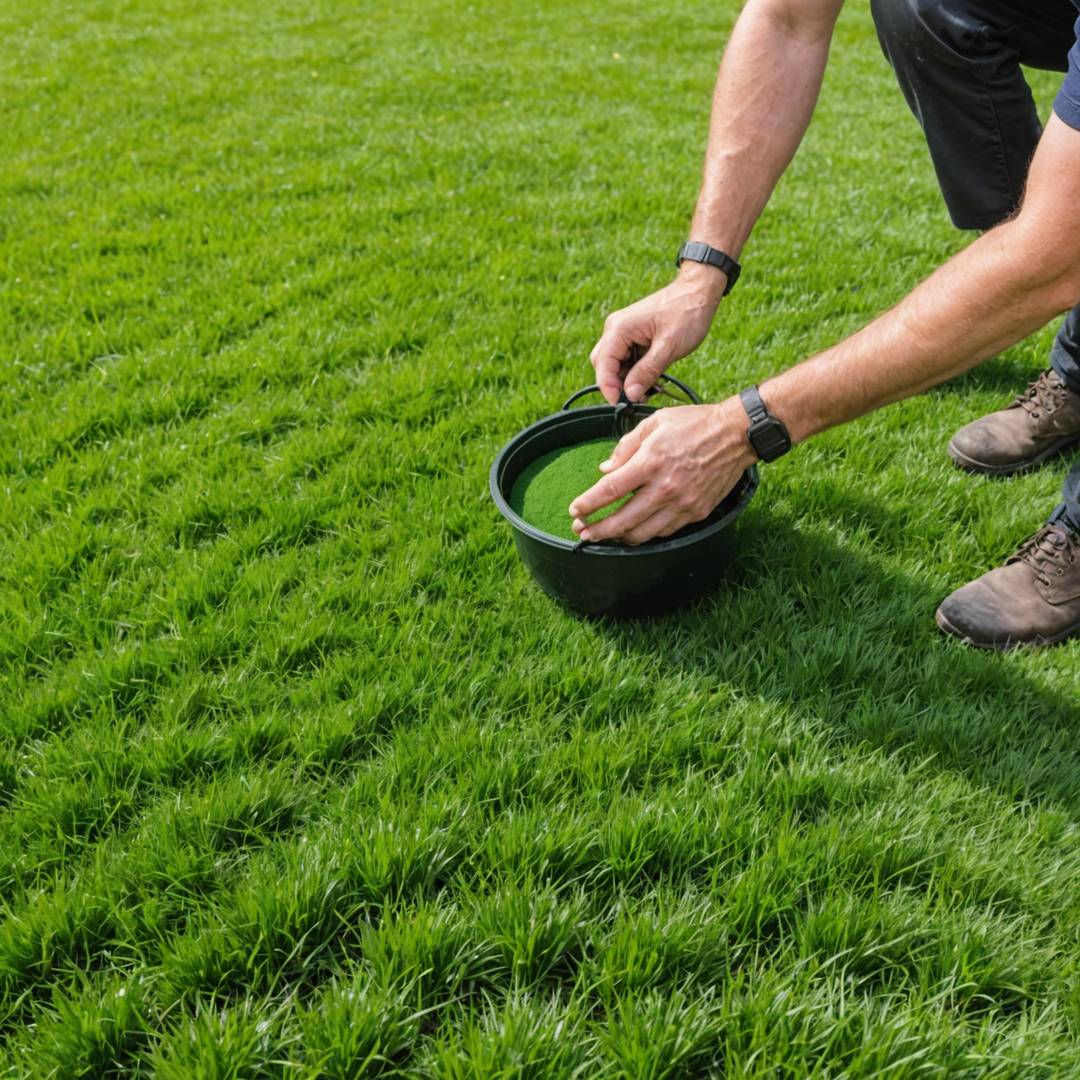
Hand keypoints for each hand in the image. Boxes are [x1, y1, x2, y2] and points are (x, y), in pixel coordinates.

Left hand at [568, 398, 754, 544]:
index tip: (574, 510)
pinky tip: (635, 529)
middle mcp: (666, 487)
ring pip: (643, 533)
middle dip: (598, 530)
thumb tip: (605, 470)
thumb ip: (626, 447)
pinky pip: (664, 531)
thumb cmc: (694, 424)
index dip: (588, 504)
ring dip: (619, 537)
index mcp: (651, 462)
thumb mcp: (654, 423)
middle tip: (582, 532)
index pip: (611, 490)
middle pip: (623, 520)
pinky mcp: (696, 512)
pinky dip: (646, 533)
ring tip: (605, 534)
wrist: (736, 434)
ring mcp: (683, 503)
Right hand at [589, 263, 726, 403]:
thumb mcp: (668, 347)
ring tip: (650, 389)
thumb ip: (647, 371)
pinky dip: (636, 372)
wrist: (699, 292)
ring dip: (629, 380)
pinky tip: (652, 379)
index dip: (609, 388)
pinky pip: (627, 359)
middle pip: (604, 365)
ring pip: (615, 364)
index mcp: (619, 329)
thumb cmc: (687, 313)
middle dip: (618, 384)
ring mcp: (623, 332)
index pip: (603, 365)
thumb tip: (630, 394)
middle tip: (639, 398)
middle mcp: (616, 329)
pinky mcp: (633, 336)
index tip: (622, 404)